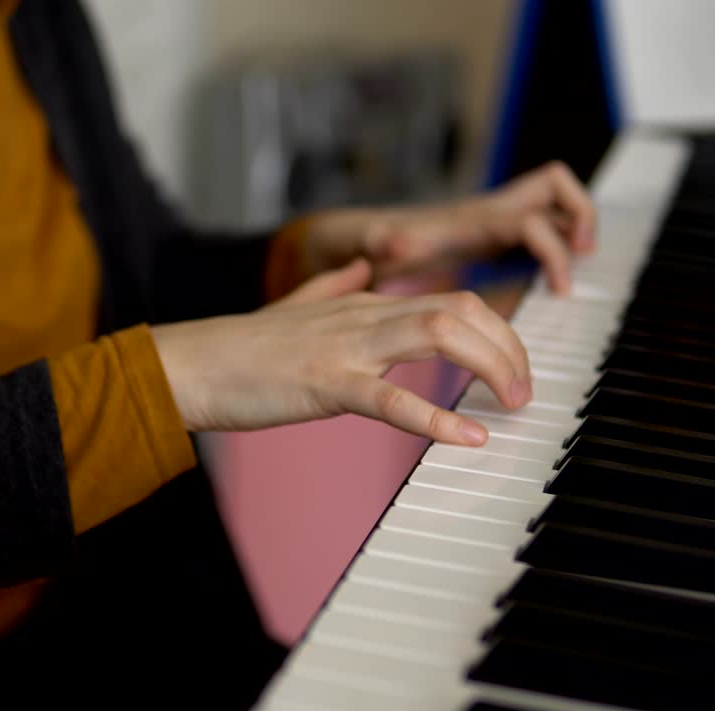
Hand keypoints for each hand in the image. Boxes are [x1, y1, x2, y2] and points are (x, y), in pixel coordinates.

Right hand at [151, 259, 531, 444]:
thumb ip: (331, 286)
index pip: (454, 301)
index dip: (498, 331)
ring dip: (491, 367)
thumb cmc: (241, 347)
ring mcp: (345, 346)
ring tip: (512, 405)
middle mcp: (364, 314)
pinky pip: (390, 398)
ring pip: (439, 334)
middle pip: (462, 309)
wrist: (191, 363)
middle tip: (524, 392)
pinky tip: (466, 439)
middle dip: (510, 347)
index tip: (514, 368)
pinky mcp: (324, 383)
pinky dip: (436, 418)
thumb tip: (358, 267)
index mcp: (363, 303)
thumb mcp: (295, 306)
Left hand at [301, 161, 595, 293]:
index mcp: (469, 219)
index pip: (529, 220)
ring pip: (552, 205)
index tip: (561, 288)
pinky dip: (555, 247)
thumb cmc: (370, 243)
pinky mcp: (492, 237)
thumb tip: (391, 241)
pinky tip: (552, 283)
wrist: (358, 238)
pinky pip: (538, 229)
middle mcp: (488, 212)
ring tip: (576, 272)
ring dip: (574, 228)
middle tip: (586, 260)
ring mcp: (493, 221)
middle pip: (555, 188)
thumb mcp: (373, 245)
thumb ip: (380, 242)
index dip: (552, 250)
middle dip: (582, 216)